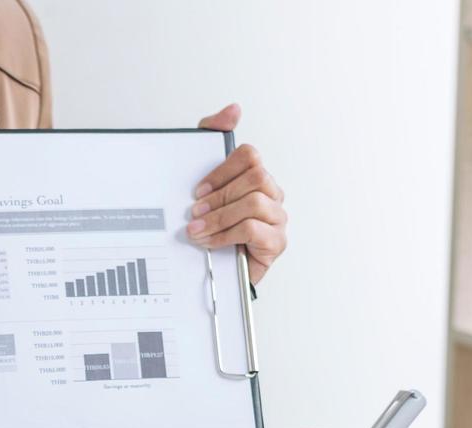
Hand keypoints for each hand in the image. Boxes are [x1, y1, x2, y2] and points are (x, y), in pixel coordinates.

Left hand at [191, 104, 286, 284]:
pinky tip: (210, 243)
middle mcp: (272, 195)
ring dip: (219, 217)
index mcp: (257, 178)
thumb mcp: (203, 182)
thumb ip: (211, 139)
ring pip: (254, 203)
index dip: (222, 169)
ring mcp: (277, 219)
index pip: (250, 156)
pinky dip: (226, 235)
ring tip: (196, 231)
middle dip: (219, 196)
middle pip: (255, 178)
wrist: (216, 274)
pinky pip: (254, 229)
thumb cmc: (213, 228)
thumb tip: (233, 109)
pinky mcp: (276, 243)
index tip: (197, 189)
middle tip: (193, 212)